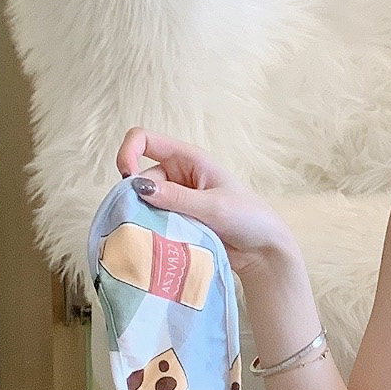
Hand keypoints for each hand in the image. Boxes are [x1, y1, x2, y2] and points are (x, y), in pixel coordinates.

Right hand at [115, 129, 299, 278]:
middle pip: (139, 178)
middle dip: (136, 198)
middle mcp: (177, 175)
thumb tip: (138, 187)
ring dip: (144, 219)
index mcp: (188, 159)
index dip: (128, 152)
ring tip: (159, 237)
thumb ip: (176, 198)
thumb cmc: (247, 218)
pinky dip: (150, 231)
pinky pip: (151, 222)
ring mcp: (175, 199)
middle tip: (147, 222)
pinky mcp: (175, 221)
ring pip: (143, 204)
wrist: (262, 250)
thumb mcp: (213, 206)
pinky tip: (156, 244)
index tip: (128, 179)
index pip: (144, 140)